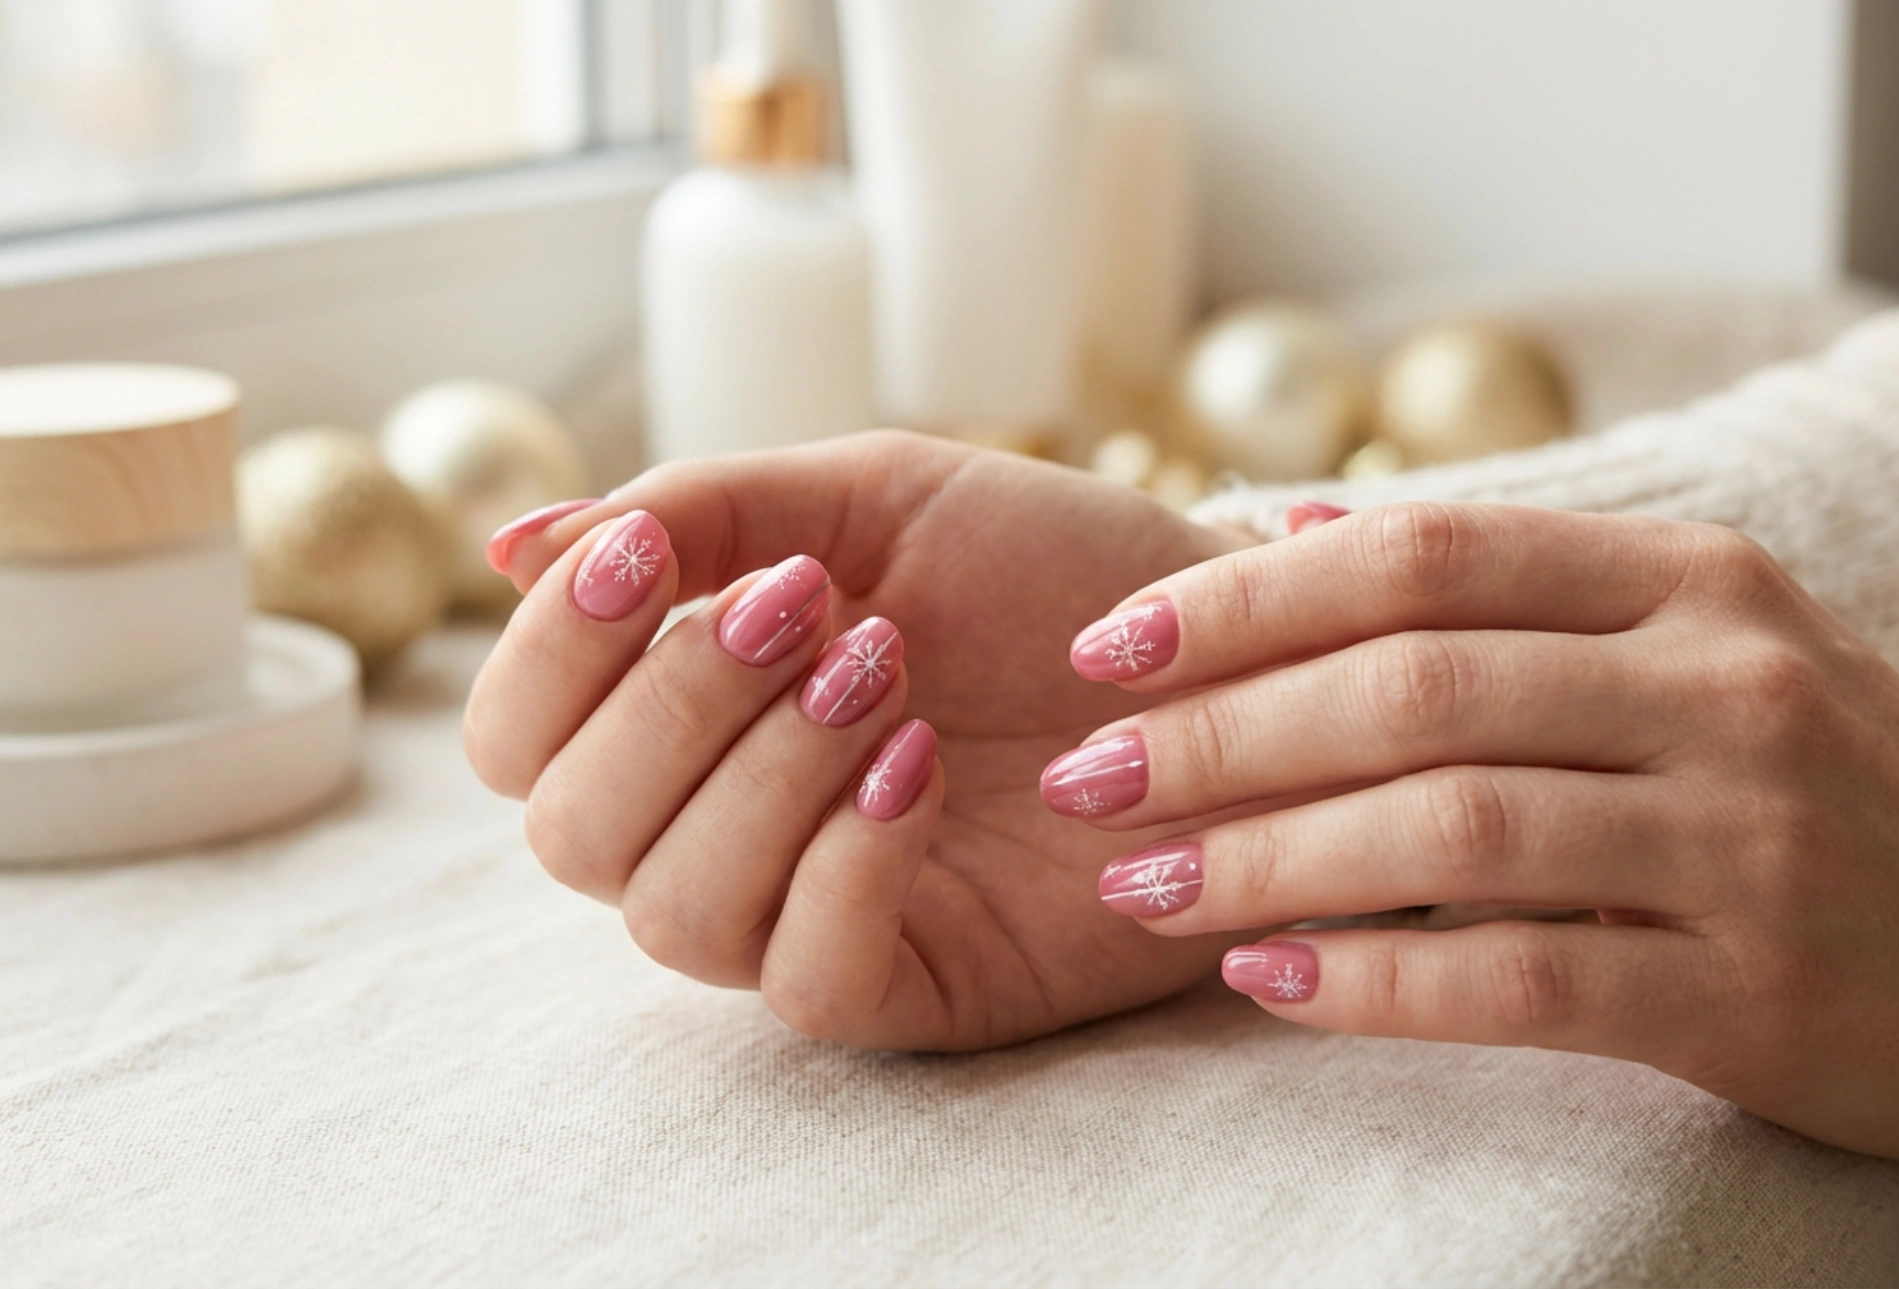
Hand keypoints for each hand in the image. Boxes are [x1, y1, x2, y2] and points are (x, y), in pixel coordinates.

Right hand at [464, 431, 1256, 1049]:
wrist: (1220, 639)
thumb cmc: (1041, 568)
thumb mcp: (870, 499)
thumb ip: (699, 513)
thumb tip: (509, 546)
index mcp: (690, 713)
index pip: (521, 738)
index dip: (551, 654)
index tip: (647, 558)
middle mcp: (725, 826)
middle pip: (570, 835)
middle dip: (670, 705)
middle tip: (804, 611)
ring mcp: (812, 914)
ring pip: (675, 915)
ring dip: (762, 772)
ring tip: (881, 670)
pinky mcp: (916, 986)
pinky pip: (807, 977)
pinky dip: (843, 861)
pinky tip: (918, 764)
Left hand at [1058, 501, 1898, 1160]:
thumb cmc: (1796, 781)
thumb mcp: (1681, 643)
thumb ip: (1495, 586)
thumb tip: (1285, 528)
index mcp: (1688, 582)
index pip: (1424, 556)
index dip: (1245, 599)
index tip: (1108, 648)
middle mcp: (1725, 686)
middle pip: (1415, 686)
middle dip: (1222, 732)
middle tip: (1085, 778)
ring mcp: (1752, 838)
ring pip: (1453, 829)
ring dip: (1267, 858)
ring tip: (1140, 884)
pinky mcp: (1757, 990)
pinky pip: (1527, 979)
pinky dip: (1377, 981)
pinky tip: (1266, 981)